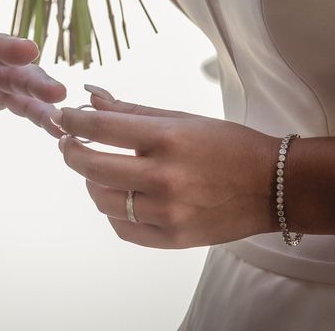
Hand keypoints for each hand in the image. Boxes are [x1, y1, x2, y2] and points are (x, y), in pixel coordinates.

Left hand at [52, 85, 279, 248]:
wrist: (273, 186)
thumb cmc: (226, 145)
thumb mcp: (181, 119)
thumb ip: (131, 111)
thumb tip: (90, 96)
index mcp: (168, 139)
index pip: (101, 128)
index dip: (73, 121)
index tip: (61, 118)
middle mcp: (165, 177)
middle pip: (92, 167)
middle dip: (71, 152)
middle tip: (68, 143)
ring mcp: (168, 213)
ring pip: (103, 200)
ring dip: (90, 182)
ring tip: (96, 169)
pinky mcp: (173, 239)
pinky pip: (123, 228)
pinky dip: (113, 211)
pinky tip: (118, 196)